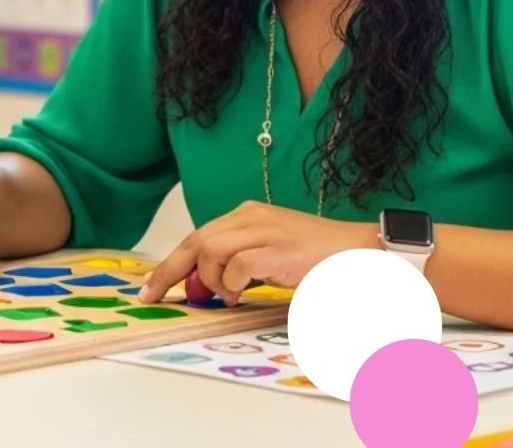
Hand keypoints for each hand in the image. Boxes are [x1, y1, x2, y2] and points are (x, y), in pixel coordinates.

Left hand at [139, 201, 377, 303]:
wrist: (359, 251)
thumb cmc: (317, 257)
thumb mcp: (269, 256)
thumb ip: (238, 265)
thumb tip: (205, 287)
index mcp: (247, 215)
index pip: (197, 236)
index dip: (171, 263)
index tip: (153, 287)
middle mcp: (251, 217)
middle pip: (195, 240)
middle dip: (169, 271)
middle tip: (154, 296)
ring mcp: (264, 230)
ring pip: (209, 250)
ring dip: (209, 279)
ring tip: (223, 296)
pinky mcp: (277, 249)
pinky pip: (237, 265)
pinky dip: (230, 283)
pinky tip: (238, 295)